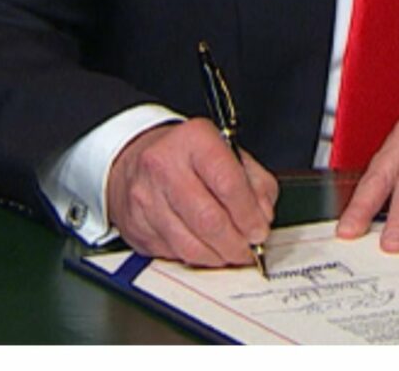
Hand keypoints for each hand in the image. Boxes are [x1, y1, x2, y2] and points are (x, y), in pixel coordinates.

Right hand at [106, 117, 277, 266]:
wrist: (137, 160)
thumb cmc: (189, 156)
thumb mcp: (229, 152)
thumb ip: (255, 181)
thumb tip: (262, 216)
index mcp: (195, 140)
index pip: (227, 182)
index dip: (248, 214)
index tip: (260, 230)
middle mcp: (165, 165)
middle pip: (208, 219)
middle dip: (235, 242)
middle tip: (249, 250)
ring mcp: (146, 197)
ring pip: (189, 244)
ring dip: (218, 256)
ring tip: (231, 254)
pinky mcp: (136, 226)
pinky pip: (172, 253)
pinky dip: (197, 259)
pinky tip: (208, 251)